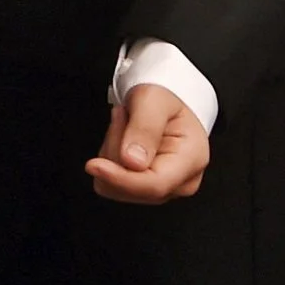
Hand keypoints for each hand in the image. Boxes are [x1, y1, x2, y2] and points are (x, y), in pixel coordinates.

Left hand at [86, 84, 210, 202]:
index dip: (121, 179)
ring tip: (126, 123)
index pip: (154, 184)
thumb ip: (144, 129)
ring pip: (116, 185)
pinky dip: (110, 156)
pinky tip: (122, 137)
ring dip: (112, 150)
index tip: (93, 165)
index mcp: (191, 159)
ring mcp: (164, 187)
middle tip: (124, 117)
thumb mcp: (153, 99)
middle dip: (116, 148)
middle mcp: (181, 181)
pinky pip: (111, 182)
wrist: (164, 98)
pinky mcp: (145, 187)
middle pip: (131, 185)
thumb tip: (132, 163)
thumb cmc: (164, 96)